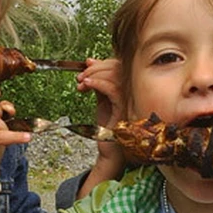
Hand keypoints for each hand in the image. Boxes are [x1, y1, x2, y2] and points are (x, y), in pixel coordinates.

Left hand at [77, 58, 125, 192]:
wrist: (110, 150)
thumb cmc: (107, 127)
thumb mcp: (101, 99)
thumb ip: (98, 82)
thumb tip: (90, 63)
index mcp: (129, 87)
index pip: (119, 65)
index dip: (102, 62)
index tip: (86, 66)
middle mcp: (132, 91)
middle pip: (117, 67)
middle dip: (95, 68)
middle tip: (80, 77)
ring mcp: (130, 99)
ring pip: (114, 75)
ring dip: (94, 75)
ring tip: (81, 83)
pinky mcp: (124, 108)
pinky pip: (112, 89)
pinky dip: (97, 83)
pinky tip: (87, 86)